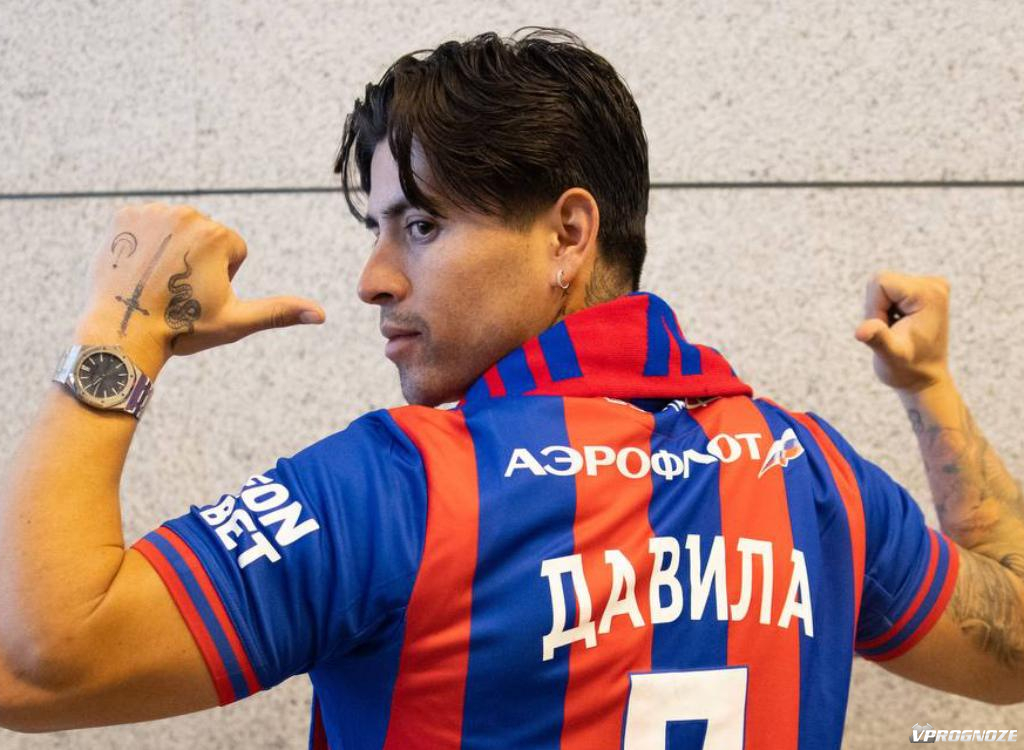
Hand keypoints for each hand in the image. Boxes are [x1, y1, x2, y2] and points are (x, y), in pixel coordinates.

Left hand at [76, 203, 325, 367]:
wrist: (122, 330)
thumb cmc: (182, 328)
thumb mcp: (237, 320)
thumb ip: (280, 311)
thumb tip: (321, 314)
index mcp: (217, 235)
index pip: (233, 250)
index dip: (221, 278)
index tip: (199, 297)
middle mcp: (187, 214)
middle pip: (205, 236)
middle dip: (197, 261)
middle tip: (178, 292)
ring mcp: (152, 213)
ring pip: (176, 229)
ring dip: (172, 251)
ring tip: (158, 281)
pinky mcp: (123, 216)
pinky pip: (146, 224)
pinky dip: (144, 243)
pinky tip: (139, 268)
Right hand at [854, 271, 951, 392]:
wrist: (925, 379)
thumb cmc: (908, 370)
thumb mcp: (892, 356)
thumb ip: (879, 340)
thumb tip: (861, 332)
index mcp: (928, 294)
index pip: (880, 282)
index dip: (873, 307)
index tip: (886, 328)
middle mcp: (934, 284)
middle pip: (880, 281)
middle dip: (876, 308)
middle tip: (890, 331)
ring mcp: (931, 286)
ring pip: (882, 286)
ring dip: (880, 310)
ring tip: (896, 330)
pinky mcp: (924, 290)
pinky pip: (889, 290)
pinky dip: (887, 308)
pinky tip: (900, 325)